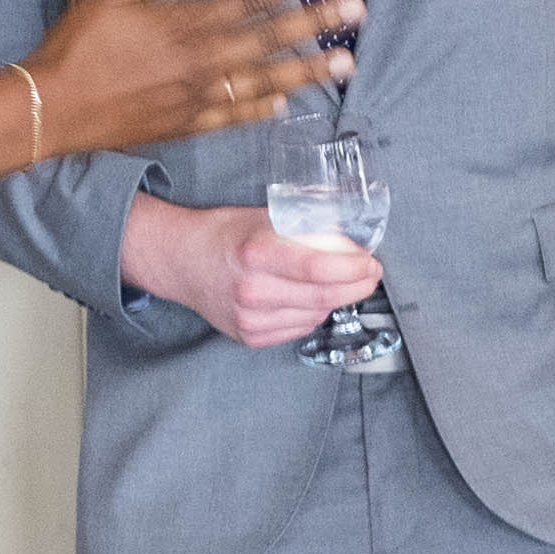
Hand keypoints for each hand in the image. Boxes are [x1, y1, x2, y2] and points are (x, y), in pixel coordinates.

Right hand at [23, 0, 354, 161]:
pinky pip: (233, 117)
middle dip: (317, 22)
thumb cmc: (79, 44)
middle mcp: (202, 61)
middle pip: (271, 38)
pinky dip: (261, 109)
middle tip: (359, 12)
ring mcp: (198, 97)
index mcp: (187, 23)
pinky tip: (285, 104)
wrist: (54, 107)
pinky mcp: (186, 125)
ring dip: (307, 69)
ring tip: (346, 62)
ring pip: (264, 80)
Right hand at [121, 191, 382, 348]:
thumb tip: (352, 237)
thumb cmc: (226, 234)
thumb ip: (306, 227)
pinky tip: (311, 299)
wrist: (183, 262)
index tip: (371, 261)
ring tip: (343, 284)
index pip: (320, 267)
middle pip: (323, 296)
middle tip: (371, 274)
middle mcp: (251, 290)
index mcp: (256, 252)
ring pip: (315, 316)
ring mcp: (249, 318)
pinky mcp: (249, 336)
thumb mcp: (265, 217)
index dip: (354, 267)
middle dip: (357, 286)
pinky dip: (313, 314)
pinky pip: (298, 329)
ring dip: (337, 300)